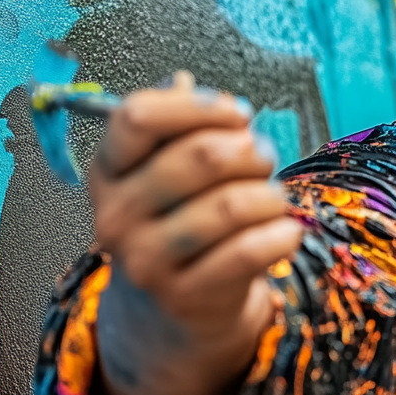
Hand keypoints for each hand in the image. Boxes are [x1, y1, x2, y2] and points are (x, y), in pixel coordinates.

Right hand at [88, 72, 303, 394]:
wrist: (173, 312)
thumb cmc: (180, 223)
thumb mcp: (163, 174)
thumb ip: (175, 128)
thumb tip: (184, 81)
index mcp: (108, 172)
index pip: (137, 116)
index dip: (199, 106)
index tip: (237, 115)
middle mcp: (116, 215)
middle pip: (200, 158)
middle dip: (252, 152)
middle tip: (265, 160)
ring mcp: (145, 261)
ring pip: (233, 206)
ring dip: (271, 196)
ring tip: (274, 200)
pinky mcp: (184, 297)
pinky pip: (249, 252)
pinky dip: (282, 234)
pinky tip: (287, 231)